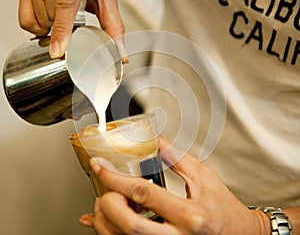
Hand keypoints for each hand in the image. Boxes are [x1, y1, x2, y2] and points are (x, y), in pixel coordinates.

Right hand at [18, 0, 123, 57]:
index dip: (62, 29)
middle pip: (53, 16)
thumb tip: (119, 51)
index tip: (59, 50)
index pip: (66, 2)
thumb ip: (113, 24)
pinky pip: (25, 19)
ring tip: (64, 15)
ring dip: (53, 27)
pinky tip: (50, 20)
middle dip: (65, 28)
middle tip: (76, 21)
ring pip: (40, 19)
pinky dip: (38, 27)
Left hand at [79, 138, 270, 234]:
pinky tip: (103, 222)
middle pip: (128, 225)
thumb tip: (154, 140)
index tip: (100, 167)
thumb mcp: (204, 177)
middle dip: (107, 204)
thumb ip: (176, 157)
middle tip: (104, 189)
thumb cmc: (225, 210)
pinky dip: (110, 233)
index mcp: (189, 214)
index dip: (115, 178)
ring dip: (105, 221)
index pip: (143, 193)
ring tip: (104, 202)